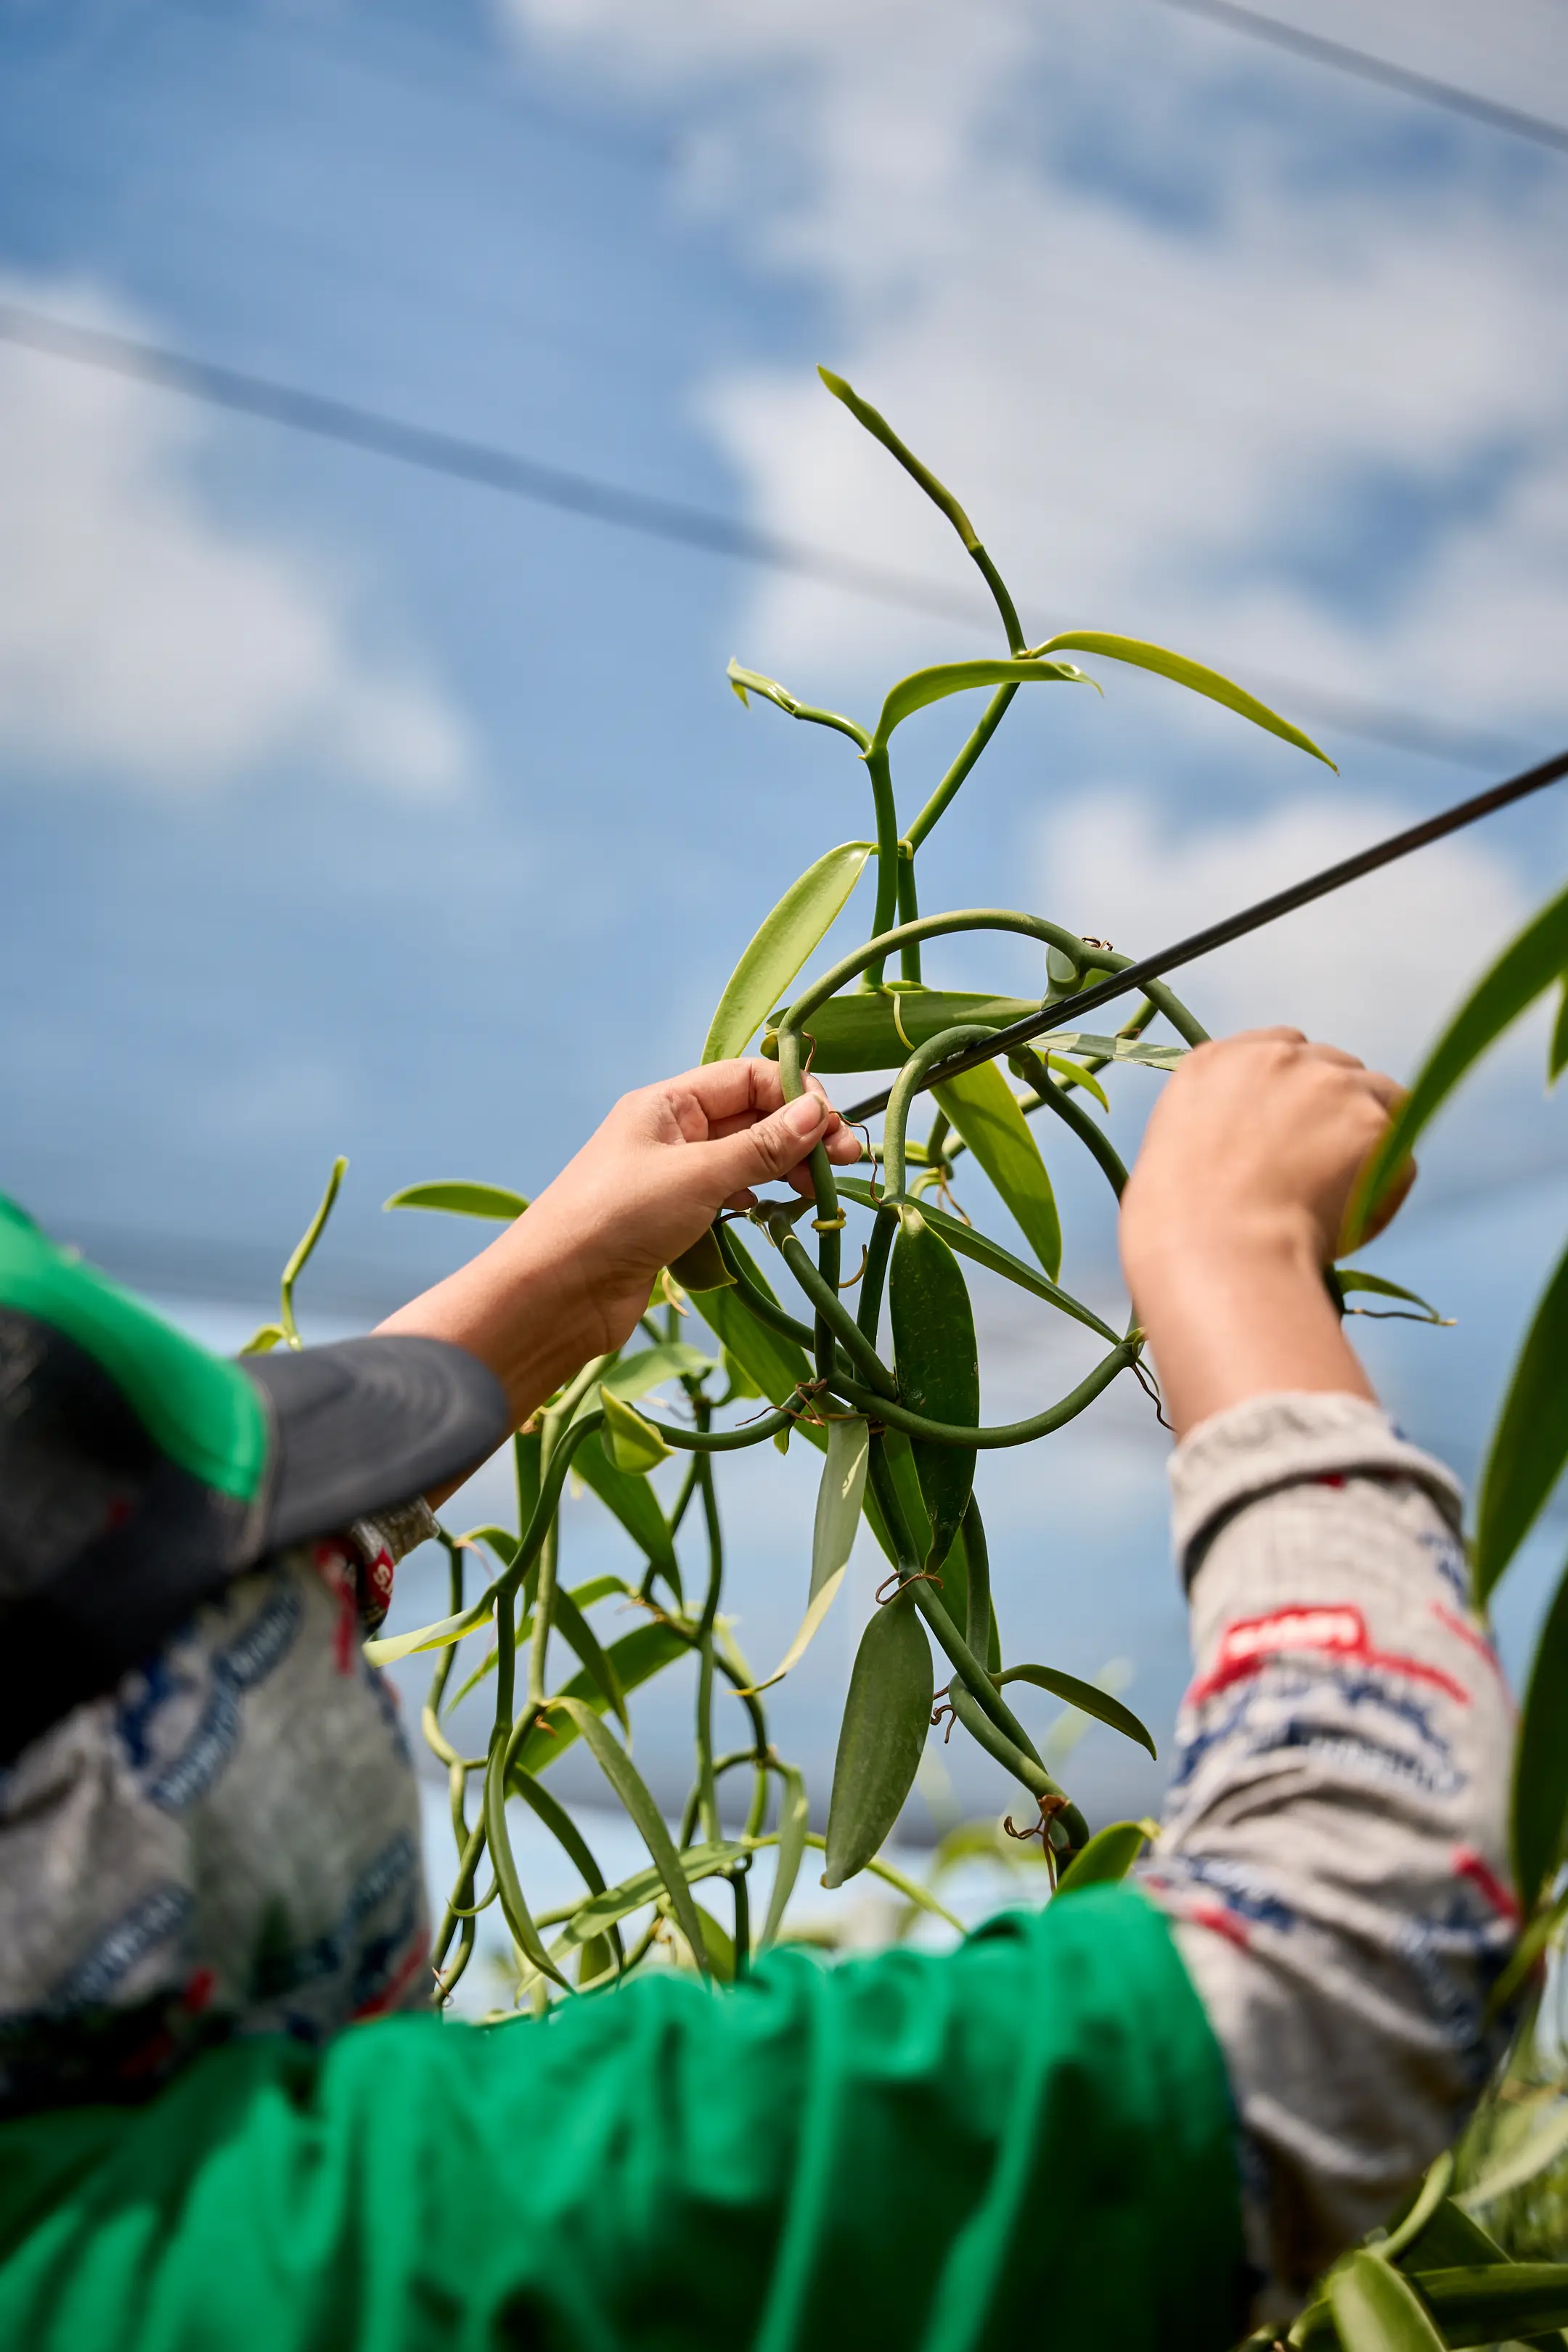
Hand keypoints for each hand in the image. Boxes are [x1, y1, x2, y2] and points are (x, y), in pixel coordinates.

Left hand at [506, 1060, 859, 1355]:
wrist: (556, 1293)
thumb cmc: (617, 1219)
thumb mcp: (699, 1175)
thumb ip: (762, 1146)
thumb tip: (818, 1112)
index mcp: (667, 1104)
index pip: (747, 1077)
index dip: (795, 1095)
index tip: (834, 1127)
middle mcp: (670, 1133)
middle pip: (751, 1117)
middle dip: (800, 1134)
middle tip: (846, 1162)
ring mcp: (671, 1177)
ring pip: (744, 1158)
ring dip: (785, 1168)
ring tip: (819, 1191)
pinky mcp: (672, 1219)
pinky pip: (728, 1195)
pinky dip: (758, 1198)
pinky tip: (776, 1210)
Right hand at [1119, 1029, 1413, 1437]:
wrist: (1217, 1251)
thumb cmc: (1181, 1229)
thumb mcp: (1177, 1152)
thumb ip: (1221, 1124)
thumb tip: (1261, 1144)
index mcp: (1217, 1060)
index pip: (1281, 1048)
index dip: (1295, 1089)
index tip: (1295, 1127)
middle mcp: (1276, 1057)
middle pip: (1335, 1065)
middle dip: (1336, 1108)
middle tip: (1323, 1169)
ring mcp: (1330, 1082)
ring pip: (1379, 1098)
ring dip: (1369, 1139)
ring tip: (1340, 1200)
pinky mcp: (1372, 1120)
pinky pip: (1399, 1157)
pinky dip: (1384, 1192)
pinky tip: (1347, 1227)